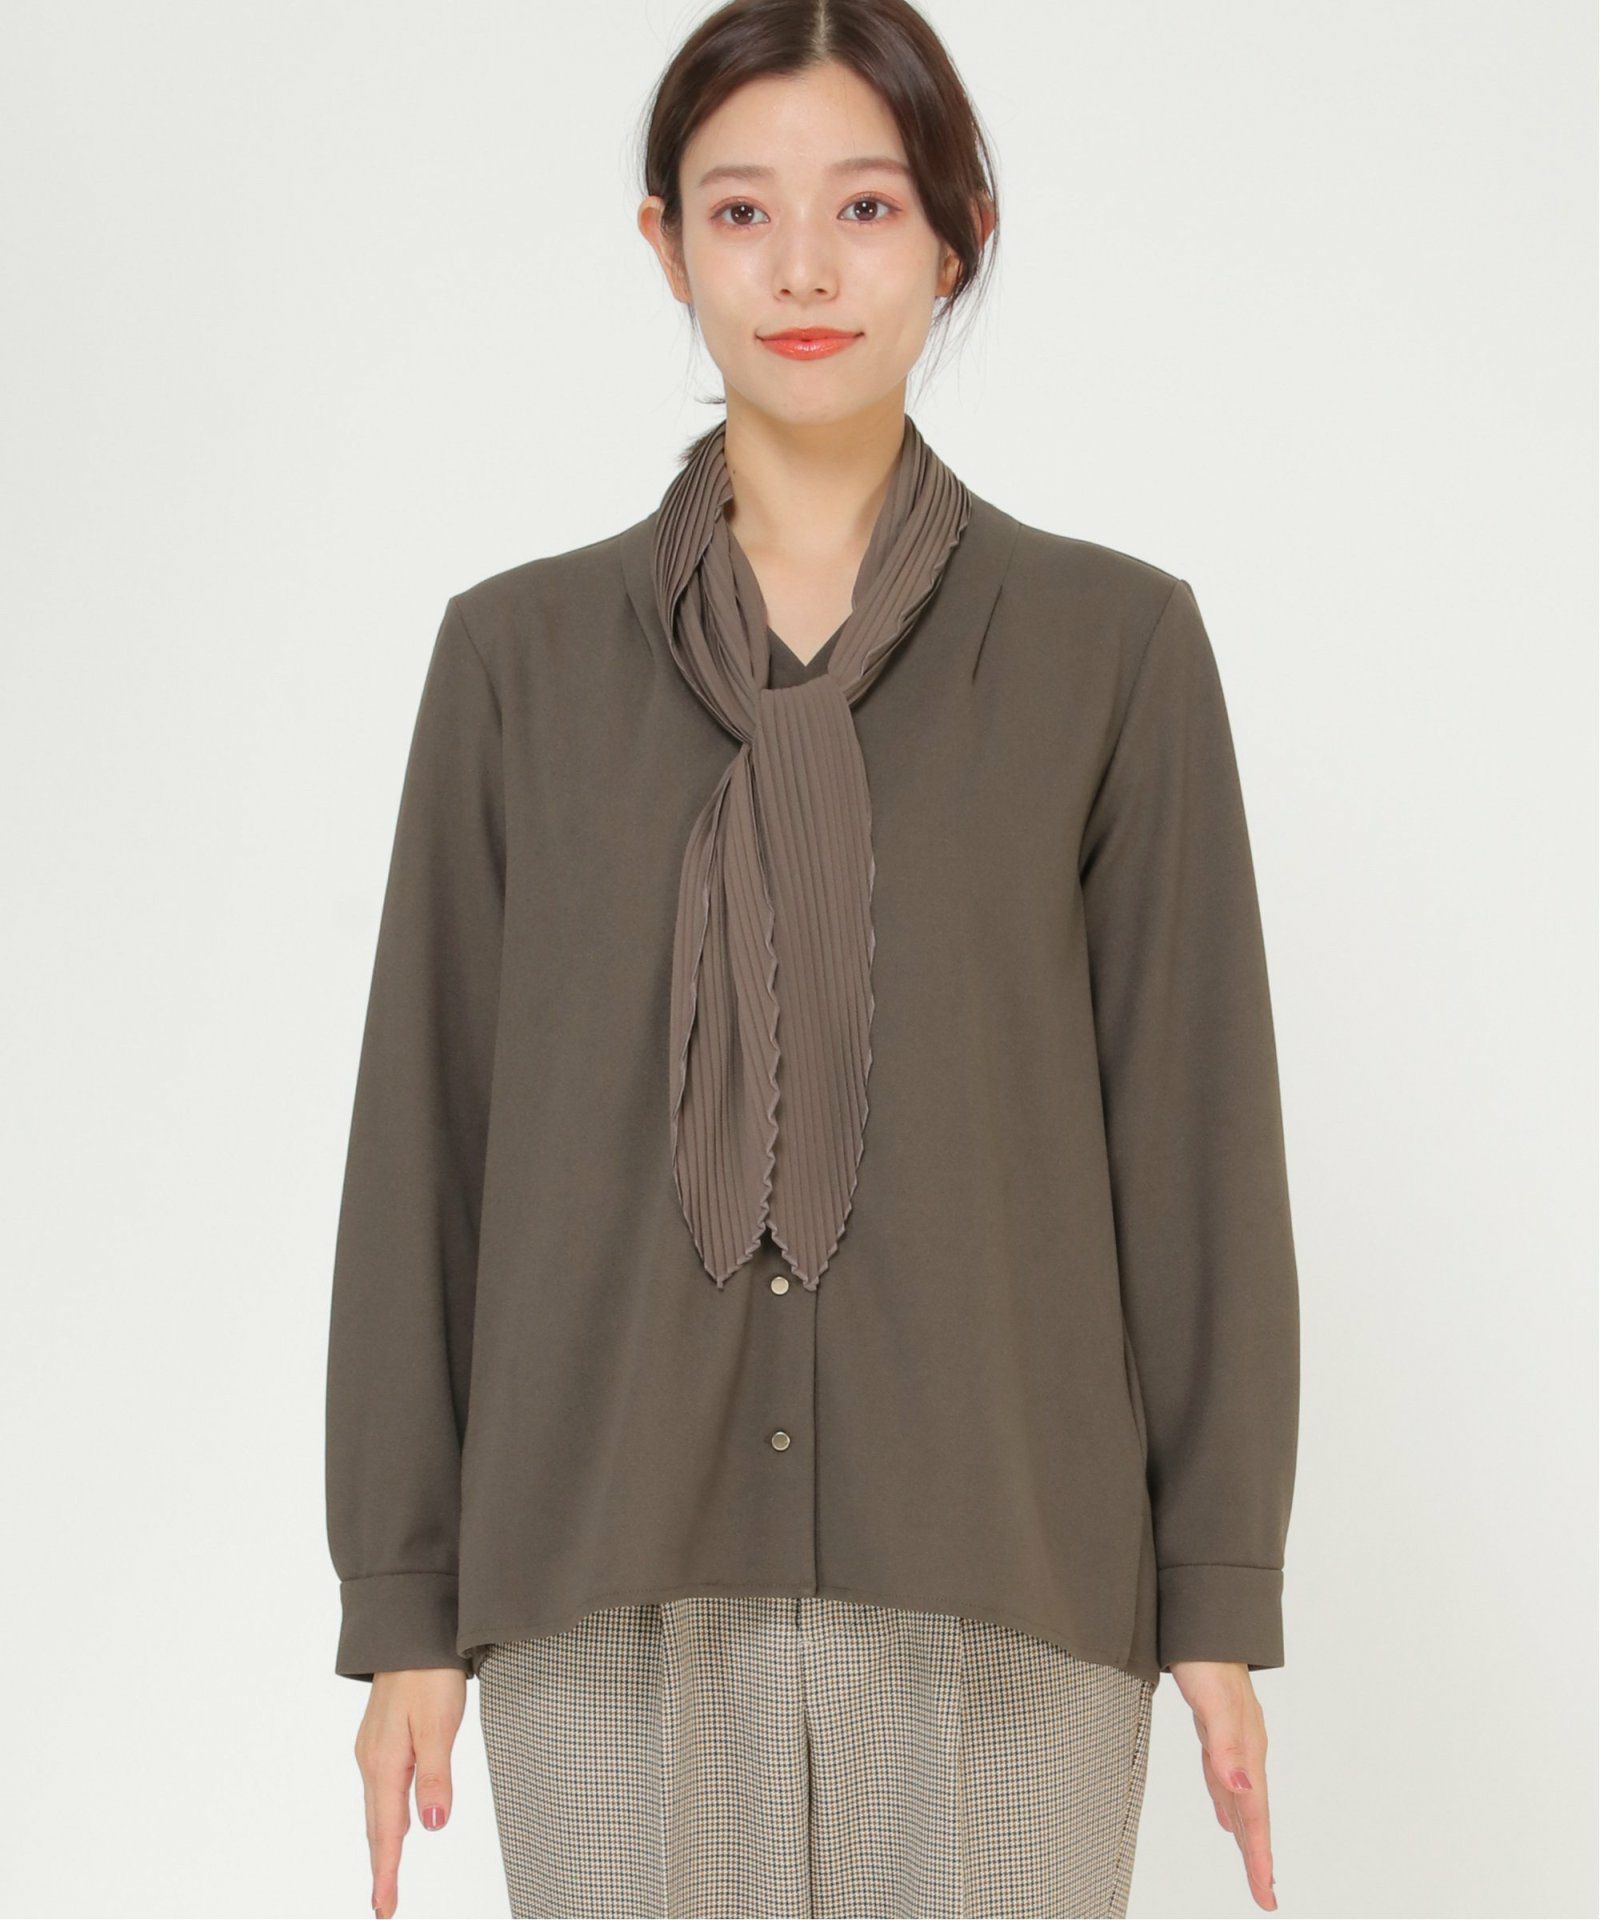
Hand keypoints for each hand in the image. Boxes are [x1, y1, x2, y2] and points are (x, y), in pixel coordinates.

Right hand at [353, 1667, 466, 1918]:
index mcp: (386, 1764)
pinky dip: (384, 1815)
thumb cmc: (430, 1674)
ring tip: (387, 1874)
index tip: (384, 1909)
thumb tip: (433, 1825)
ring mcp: (373, 1748)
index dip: (387, 1872)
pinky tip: (393, 1820)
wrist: (412, 1631)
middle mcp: (372, 1760)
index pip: (387, 1831)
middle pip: (377, 1825)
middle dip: (381, 1866)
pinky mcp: (381, 1738)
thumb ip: (436, 1775)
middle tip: (384, 1905)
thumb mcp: (440, 1724)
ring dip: (382, 1843)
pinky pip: (381, 1788)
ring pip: (378, 1807)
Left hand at [1169, 1659, 1276, 1910]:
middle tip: (1265, 1895)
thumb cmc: (1207, 1662)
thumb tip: (1242, 1791)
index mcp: (1249, 1752)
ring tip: (1252, 1863)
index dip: (1260, 1856)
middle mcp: (1246, 1750)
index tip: (1266, 1896)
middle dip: (1259, 1855)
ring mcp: (1232, 1740)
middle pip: (1254, 1814)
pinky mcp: (1216, 1730)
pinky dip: (1227, 1801)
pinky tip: (1225, 1811)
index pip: (1256, 1815)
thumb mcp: (1214, 1705)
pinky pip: (1225, 1779)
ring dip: (1246, 1832)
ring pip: (1240, 1798)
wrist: (1204, 1623)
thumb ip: (1227, 1748)